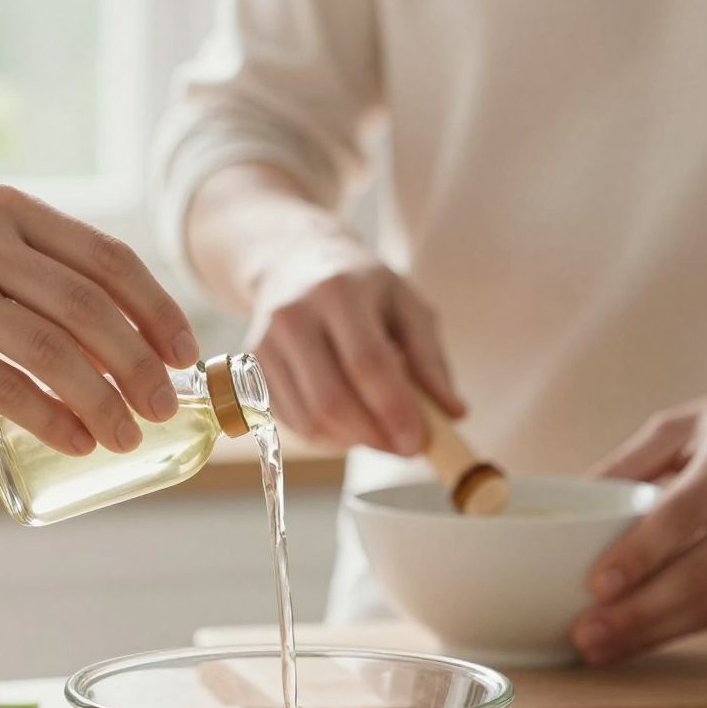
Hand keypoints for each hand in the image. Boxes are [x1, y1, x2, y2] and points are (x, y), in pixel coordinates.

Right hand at [0, 184, 198, 457]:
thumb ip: (46, 278)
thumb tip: (138, 343)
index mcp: (9, 208)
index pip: (107, 256)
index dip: (156, 308)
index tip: (185, 354)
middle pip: (88, 307)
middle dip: (139, 364)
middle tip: (164, 409)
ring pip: (52, 350)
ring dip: (102, 401)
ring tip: (127, 437)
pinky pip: (3, 385)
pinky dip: (50, 418)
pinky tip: (76, 442)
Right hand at [248, 239, 464, 452]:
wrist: (292, 260)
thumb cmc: (362, 287)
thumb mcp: (406, 305)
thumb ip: (431, 359)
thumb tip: (454, 414)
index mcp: (340, 291)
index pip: (367, 363)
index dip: (394, 410)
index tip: (417, 443)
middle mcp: (294, 315)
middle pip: (331, 400)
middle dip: (374, 437)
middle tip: (405, 448)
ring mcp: (265, 342)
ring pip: (309, 420)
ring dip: (351, 441)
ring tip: (379, 430)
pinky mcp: (252, 367)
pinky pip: (291, 423)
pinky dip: (326, 436)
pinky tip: (348, 420)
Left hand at [570, 373, 706, 665]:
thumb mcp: (679, 424)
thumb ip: (626, 462)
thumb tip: (569, 505)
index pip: (687, 511)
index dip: (642, 552)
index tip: (597, 584)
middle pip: (702, 571)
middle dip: (640, 610)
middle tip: (587, 633)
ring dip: (654, 633)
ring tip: (601, 648)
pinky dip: (678, 629)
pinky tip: (639, 639)